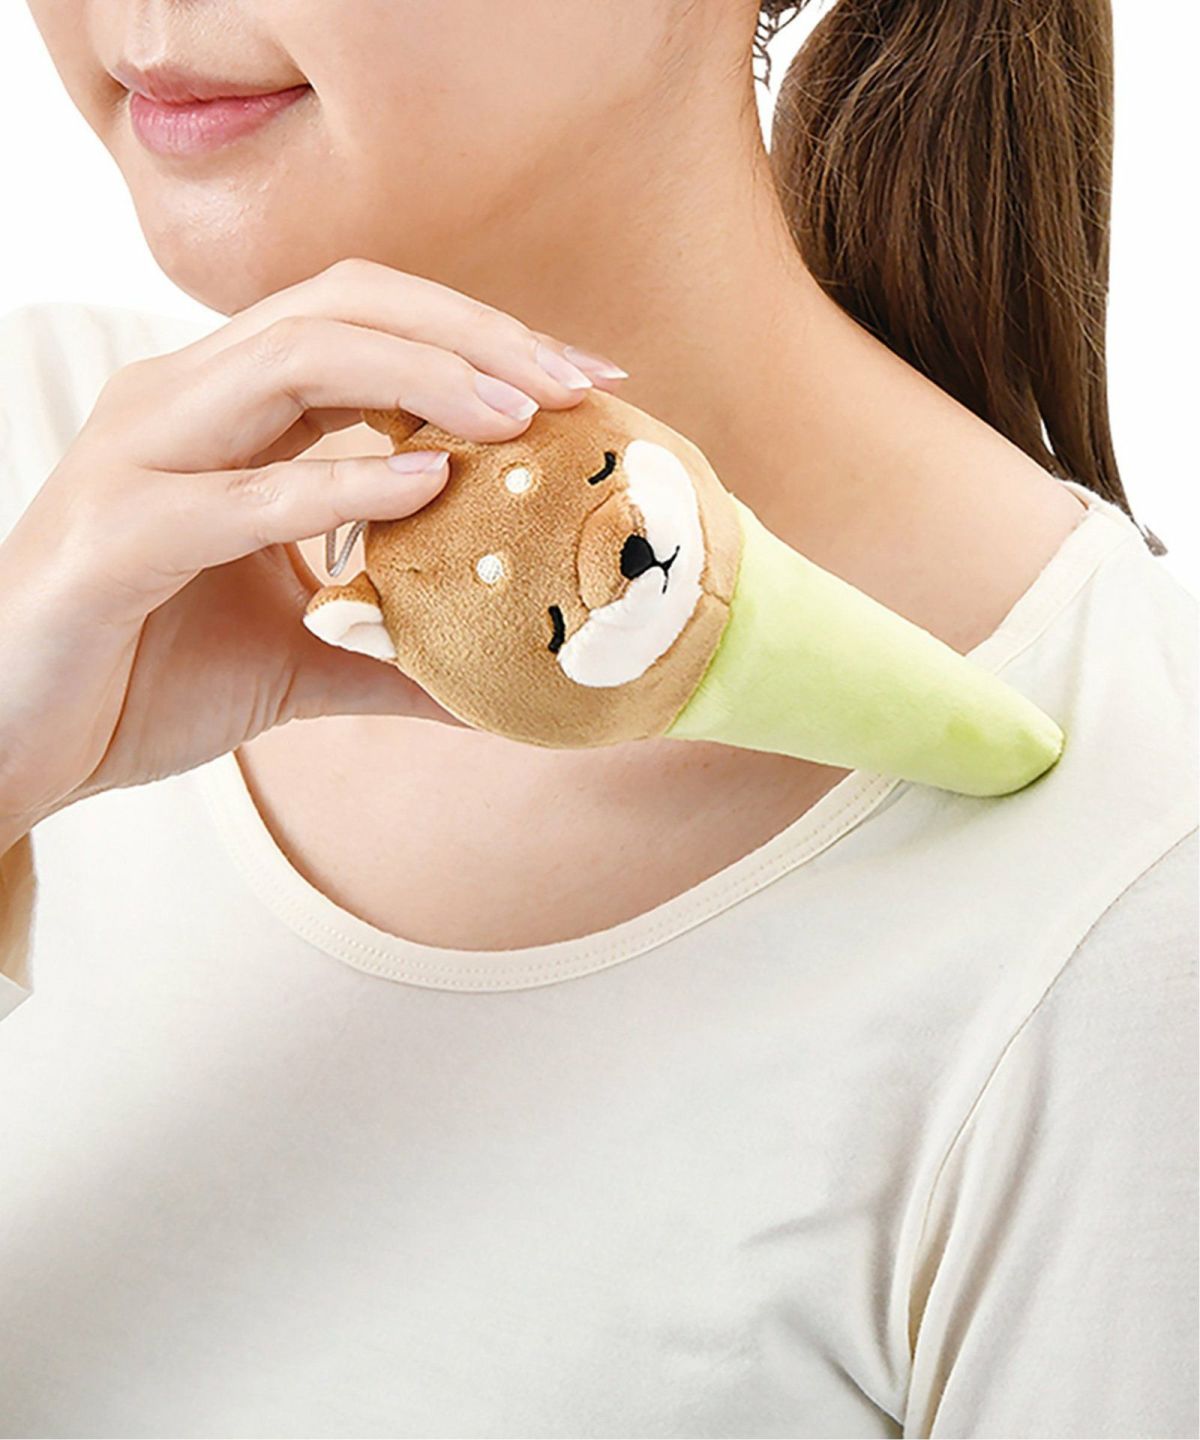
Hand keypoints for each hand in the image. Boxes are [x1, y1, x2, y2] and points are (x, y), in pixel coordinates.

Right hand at [0, 257, 626, 835]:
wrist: (14, 744)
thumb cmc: (141, 679)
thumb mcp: (299, 658)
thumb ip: (396, 654)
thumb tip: (500, 685)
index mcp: (225, 412)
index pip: (366, 324)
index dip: (480, 335)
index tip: (586, 380)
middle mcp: (181, 404)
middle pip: (340, 304)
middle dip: (471, 331)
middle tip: (576, 382)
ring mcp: (140, 458)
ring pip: (291, 359)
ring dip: (421, 375)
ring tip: (519, 414)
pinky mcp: (116, 538)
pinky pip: (240, 493)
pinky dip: (338, 484)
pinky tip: (426, 487)